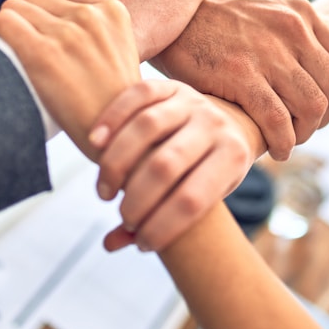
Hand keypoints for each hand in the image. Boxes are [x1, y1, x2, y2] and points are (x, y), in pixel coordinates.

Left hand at [0, 0, 140, 153]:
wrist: (115, 138)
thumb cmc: (113, 103)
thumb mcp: (120, 51)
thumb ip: (96, 29)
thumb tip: (55, 20)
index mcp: (113, 11)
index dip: (45, 9)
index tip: (42, 31)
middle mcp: (91, 16)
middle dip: (25, 18)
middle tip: (23, 46)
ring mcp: (67, 33)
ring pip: (14, 7)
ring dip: (7, 26)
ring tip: (9, 49)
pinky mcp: (42, 53)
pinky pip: (1, 22)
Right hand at [88, 79, 255, 252]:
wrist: (231, 122)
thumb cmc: (211, 171)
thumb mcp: (204, 197)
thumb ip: (162, 220)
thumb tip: (111, 244)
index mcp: (233, 156)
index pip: (193, 199)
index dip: (163, 227)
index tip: (144, 243)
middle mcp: (216, 124)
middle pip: (166, 165)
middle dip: (137, 199)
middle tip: (122, 215)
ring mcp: (193, 100)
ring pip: (147, 127)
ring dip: (117, 163)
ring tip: (105, 191)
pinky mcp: (171, 85)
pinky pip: (138, 95)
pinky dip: (112, 118)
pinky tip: (94, 144)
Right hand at [150, 0, 328, 159]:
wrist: (170, 14)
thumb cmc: (215, 22)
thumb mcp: (264, 13)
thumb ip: (292, 36)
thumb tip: (316, 75)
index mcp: (301, 14)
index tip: (328, 110)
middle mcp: (292, 29)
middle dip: (325, 119)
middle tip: (303, 128)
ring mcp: (268, 51)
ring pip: (313, 108)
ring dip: (304, 133)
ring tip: (287, 139)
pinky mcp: (240, 74)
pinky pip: (278, 120)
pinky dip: (283, 142)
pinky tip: (274, 149)